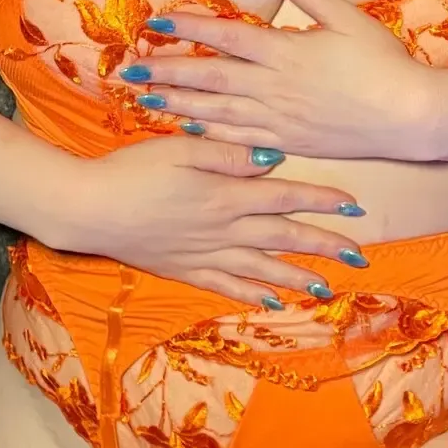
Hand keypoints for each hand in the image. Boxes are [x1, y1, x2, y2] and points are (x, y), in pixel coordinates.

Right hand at [62, 133, 372, 307]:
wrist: (88, 208)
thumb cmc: (132, 169)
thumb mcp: (181, 148)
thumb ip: (230, 155)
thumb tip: (275, 161)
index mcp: (226, 194)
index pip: (286, 196)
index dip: (323, 200)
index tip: (355, 206)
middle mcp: (223, 229)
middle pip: (284, 238)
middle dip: (324, 245)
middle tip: (359, 256)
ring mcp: (205, 254)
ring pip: (261, 268)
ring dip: (297, 276)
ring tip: (327, 285)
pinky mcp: (184, 270)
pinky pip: (226, 286)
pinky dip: (251, 294)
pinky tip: (271, 300)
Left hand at [118, 0, 431, 161]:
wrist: (409, 117)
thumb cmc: (383, 64)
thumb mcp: (347, 17)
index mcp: (285, 52)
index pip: (225, 37)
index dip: (188, 30)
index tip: (155, 24)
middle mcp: (274, 87)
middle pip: (210, 79)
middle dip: (167, 72)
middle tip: (128, 71)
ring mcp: (279, 119)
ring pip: (217, 112)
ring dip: (178, 104)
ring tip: (145, 99)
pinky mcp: (289, 142)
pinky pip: (240, 140)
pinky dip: (210, 135)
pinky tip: (187, 130)